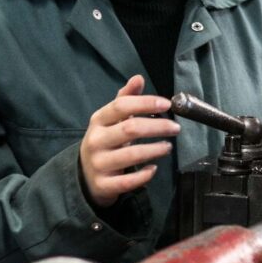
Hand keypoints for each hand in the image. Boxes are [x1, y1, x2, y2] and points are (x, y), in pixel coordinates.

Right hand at [79, 75, 180, 206]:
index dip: (145, 103)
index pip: (121, 106)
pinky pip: (127, 181)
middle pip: (130, 129)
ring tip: (168, 146)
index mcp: (99, 120)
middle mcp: (96, 140)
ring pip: (131, 155)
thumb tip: (138, 78)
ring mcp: (99, 163)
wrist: (85, 176)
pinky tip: (154, 169)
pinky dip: (143, 175)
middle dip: (157, 126)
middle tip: (176, 128)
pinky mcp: (103, 185)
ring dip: (154, 150)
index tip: (167, 104)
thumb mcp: (111, 119)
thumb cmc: (105, 140)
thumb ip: (126, 99)